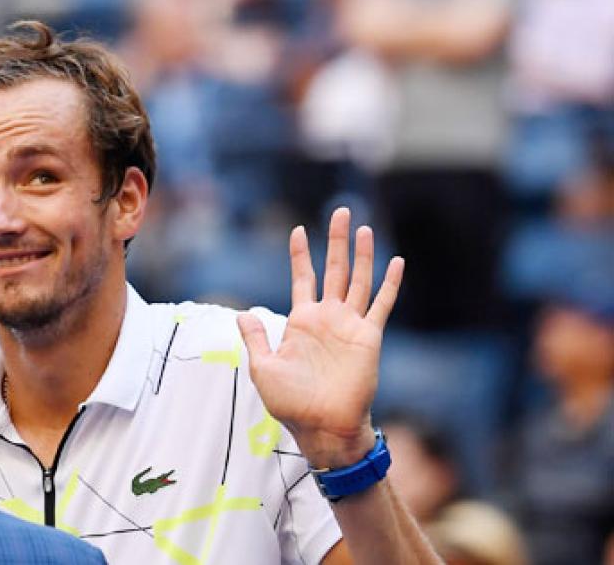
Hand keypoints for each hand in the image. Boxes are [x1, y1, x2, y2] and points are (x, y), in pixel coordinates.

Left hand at [238, 208, 402, 467]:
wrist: (322, 426)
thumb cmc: (291, 403)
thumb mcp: (263, 368)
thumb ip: (255, 338)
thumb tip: (243, 313)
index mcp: (301, 321)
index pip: (302, 278)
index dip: (300, 254)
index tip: (298, 230)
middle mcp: (327, 318)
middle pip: (333, 268)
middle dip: (336, 240)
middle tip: (341, 211)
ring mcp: (349, 325)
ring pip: (358, 279)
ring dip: (362, 254)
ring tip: (364, 227)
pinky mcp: (369, 337)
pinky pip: (381, 304)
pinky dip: (390, 283)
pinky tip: (396, 261)